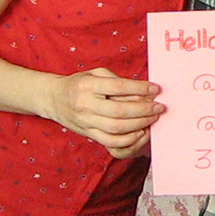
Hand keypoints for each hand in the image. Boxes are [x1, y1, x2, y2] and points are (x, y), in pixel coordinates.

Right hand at [49, 67, 163, 158]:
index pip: (118, 87)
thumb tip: (140, 90)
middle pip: (119, 111)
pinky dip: (128, 140)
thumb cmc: (80, 83)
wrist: (55, 99)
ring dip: (139, 124)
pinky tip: (140, 132)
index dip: (139, 88)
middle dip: (143, 109)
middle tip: (159, 106)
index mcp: (87, 85)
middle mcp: (85, 105)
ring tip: (153, 118)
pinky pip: (110, 142)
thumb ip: (115, 79)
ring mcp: (86, 122)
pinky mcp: (88, 134)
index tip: (155, 89)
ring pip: (117, 128)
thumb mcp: (95, 73)